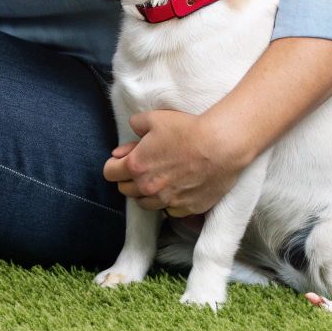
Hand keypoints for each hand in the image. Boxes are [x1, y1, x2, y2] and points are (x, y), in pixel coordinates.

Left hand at [102, 110, 246, 216]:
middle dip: (128, 180)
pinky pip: (170, 211)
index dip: (114, 165)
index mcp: (136, 166)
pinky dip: (169, 202)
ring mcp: (169, 201)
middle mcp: (149, 188)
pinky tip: (176, 190)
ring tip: (156, 181)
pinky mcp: (189, 208)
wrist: (221, 145)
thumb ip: (134, 129)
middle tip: (140, 169)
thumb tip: (122, 148)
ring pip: (146, 204)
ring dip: (146, 194)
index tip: (120, 161)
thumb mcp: (153, 119)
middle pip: (126, 191)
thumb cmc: (187, 129)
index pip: (109, 173)